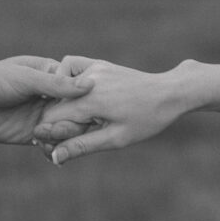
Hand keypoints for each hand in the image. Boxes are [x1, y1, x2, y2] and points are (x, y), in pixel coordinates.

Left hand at [0, 56, 93, 144]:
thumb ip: (56, 85)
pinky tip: (52, 153)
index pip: (79, 87)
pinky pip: (48, 143)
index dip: (89, 99)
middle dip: (78, 122)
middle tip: (76, 130)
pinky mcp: (27, 134)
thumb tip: (91, 85)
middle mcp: (47, 95)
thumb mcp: (24, 79)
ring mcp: (38, 116)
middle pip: (75, 111)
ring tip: (61, 142)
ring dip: (66, 137)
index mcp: (48, 74)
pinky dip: (53, 148)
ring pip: (64, 129)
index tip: (95, 109)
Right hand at [33, 56, 185, 164]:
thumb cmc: (146, 119)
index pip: (50, 120)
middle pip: (52, 104)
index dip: (50, 136)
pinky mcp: (97, 63)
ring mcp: (92, 68)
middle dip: (55, 123)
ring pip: (58, 86)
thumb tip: (54, 157)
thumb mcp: (116, 138)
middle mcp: (87, 81)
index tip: (58, 148)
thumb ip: (82, 146)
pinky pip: (69, 66)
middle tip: (75, 136)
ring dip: (61, 103)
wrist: (169, 93)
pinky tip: (78, 95)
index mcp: (90, 101)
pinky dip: (66, 80)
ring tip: (80, 118)